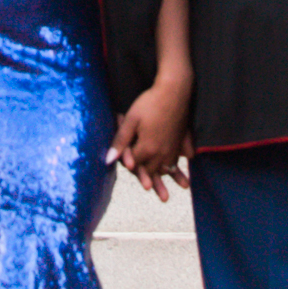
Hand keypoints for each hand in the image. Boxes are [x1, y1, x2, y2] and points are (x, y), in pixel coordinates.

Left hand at [108, 76, 191, 197]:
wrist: (175, 91)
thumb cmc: (150, 102)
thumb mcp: (131, 119)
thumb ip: (120, 141)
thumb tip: (108, 160)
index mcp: (147, 148)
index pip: (134, 164)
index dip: (128, 164)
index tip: (124, 164)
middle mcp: (161, 152)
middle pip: (150, 170)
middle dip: (145, 178)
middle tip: (145, 188)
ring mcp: (172, 149)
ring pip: (164, 170)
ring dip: (163, 182)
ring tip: (164, 197)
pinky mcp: (179, 143)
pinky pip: (175, 162)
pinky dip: (174, 170)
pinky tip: (175, 174)